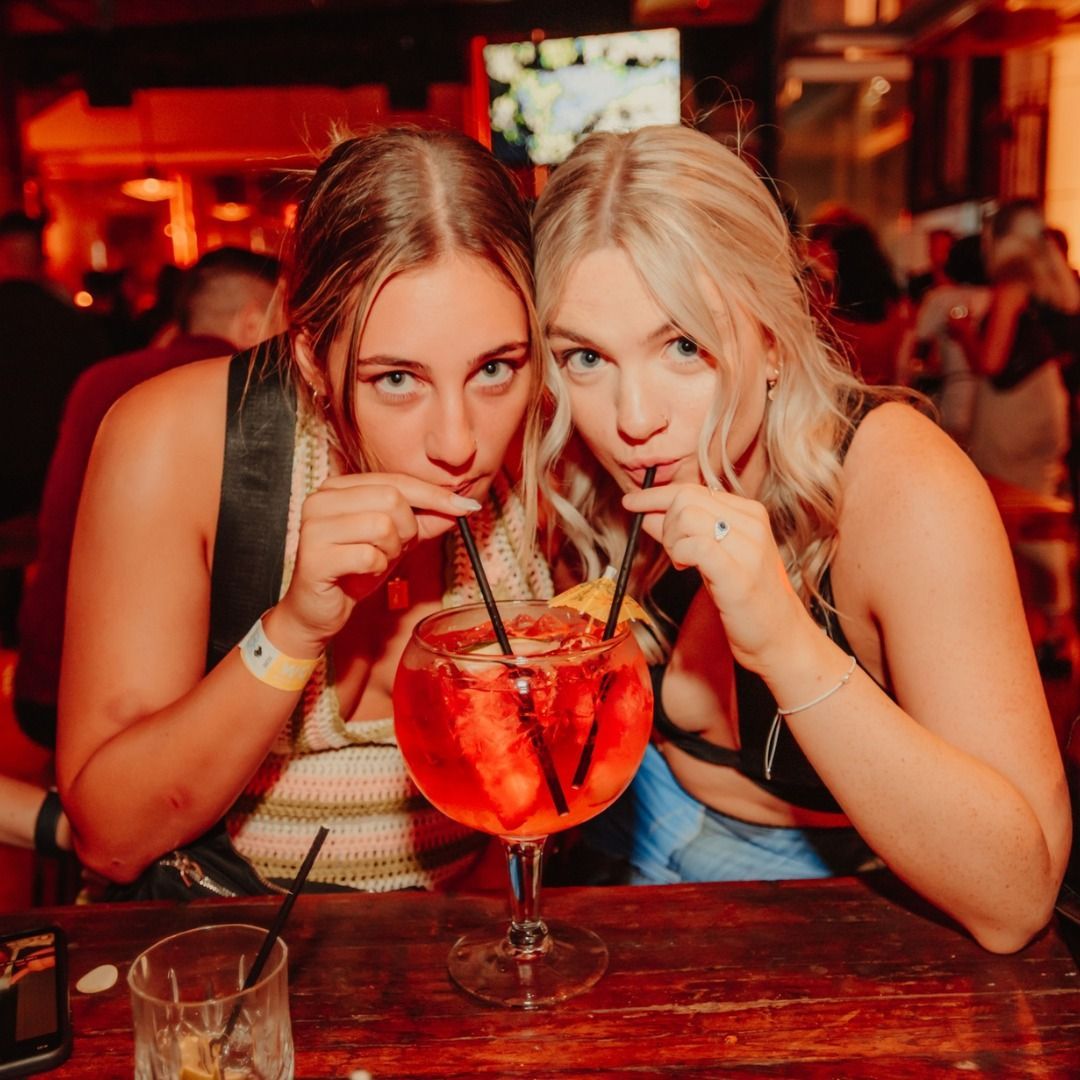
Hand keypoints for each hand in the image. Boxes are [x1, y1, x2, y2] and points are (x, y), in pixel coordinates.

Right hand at [274, 473, 479, 652]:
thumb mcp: (394, 541)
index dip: (434, 495)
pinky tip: (364, 573)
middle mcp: (322, 499)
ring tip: (378, 561)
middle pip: (391, 499)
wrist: (318, 610)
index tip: (466, 508)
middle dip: (408, 528)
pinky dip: (377, 568)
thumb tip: (459, 508)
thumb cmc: (353, 570)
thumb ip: (424, 522)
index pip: (397, 480)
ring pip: (382, 526)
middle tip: (398, 548)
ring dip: (392, 550)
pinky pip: (369, 556)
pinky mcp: (315, 557)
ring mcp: (314, 526)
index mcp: (339, 487)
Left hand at [622, 483, 815, 672]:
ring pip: (686, 517)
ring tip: (681, 563)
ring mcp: (748, 547)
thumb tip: (648, 514)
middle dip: (664, 522)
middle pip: (685, 499)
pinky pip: (694, 546)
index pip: (693, 489)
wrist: (781, 637)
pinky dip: (679, 554)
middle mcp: (752, 523)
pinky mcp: (738, 573)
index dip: (656, 495)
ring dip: (671, 541)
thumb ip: (685, 532)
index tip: (631, 502)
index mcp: (749, 513)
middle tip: (672, 551)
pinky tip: (685, 568)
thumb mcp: (715, 555)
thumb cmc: (747, 598)